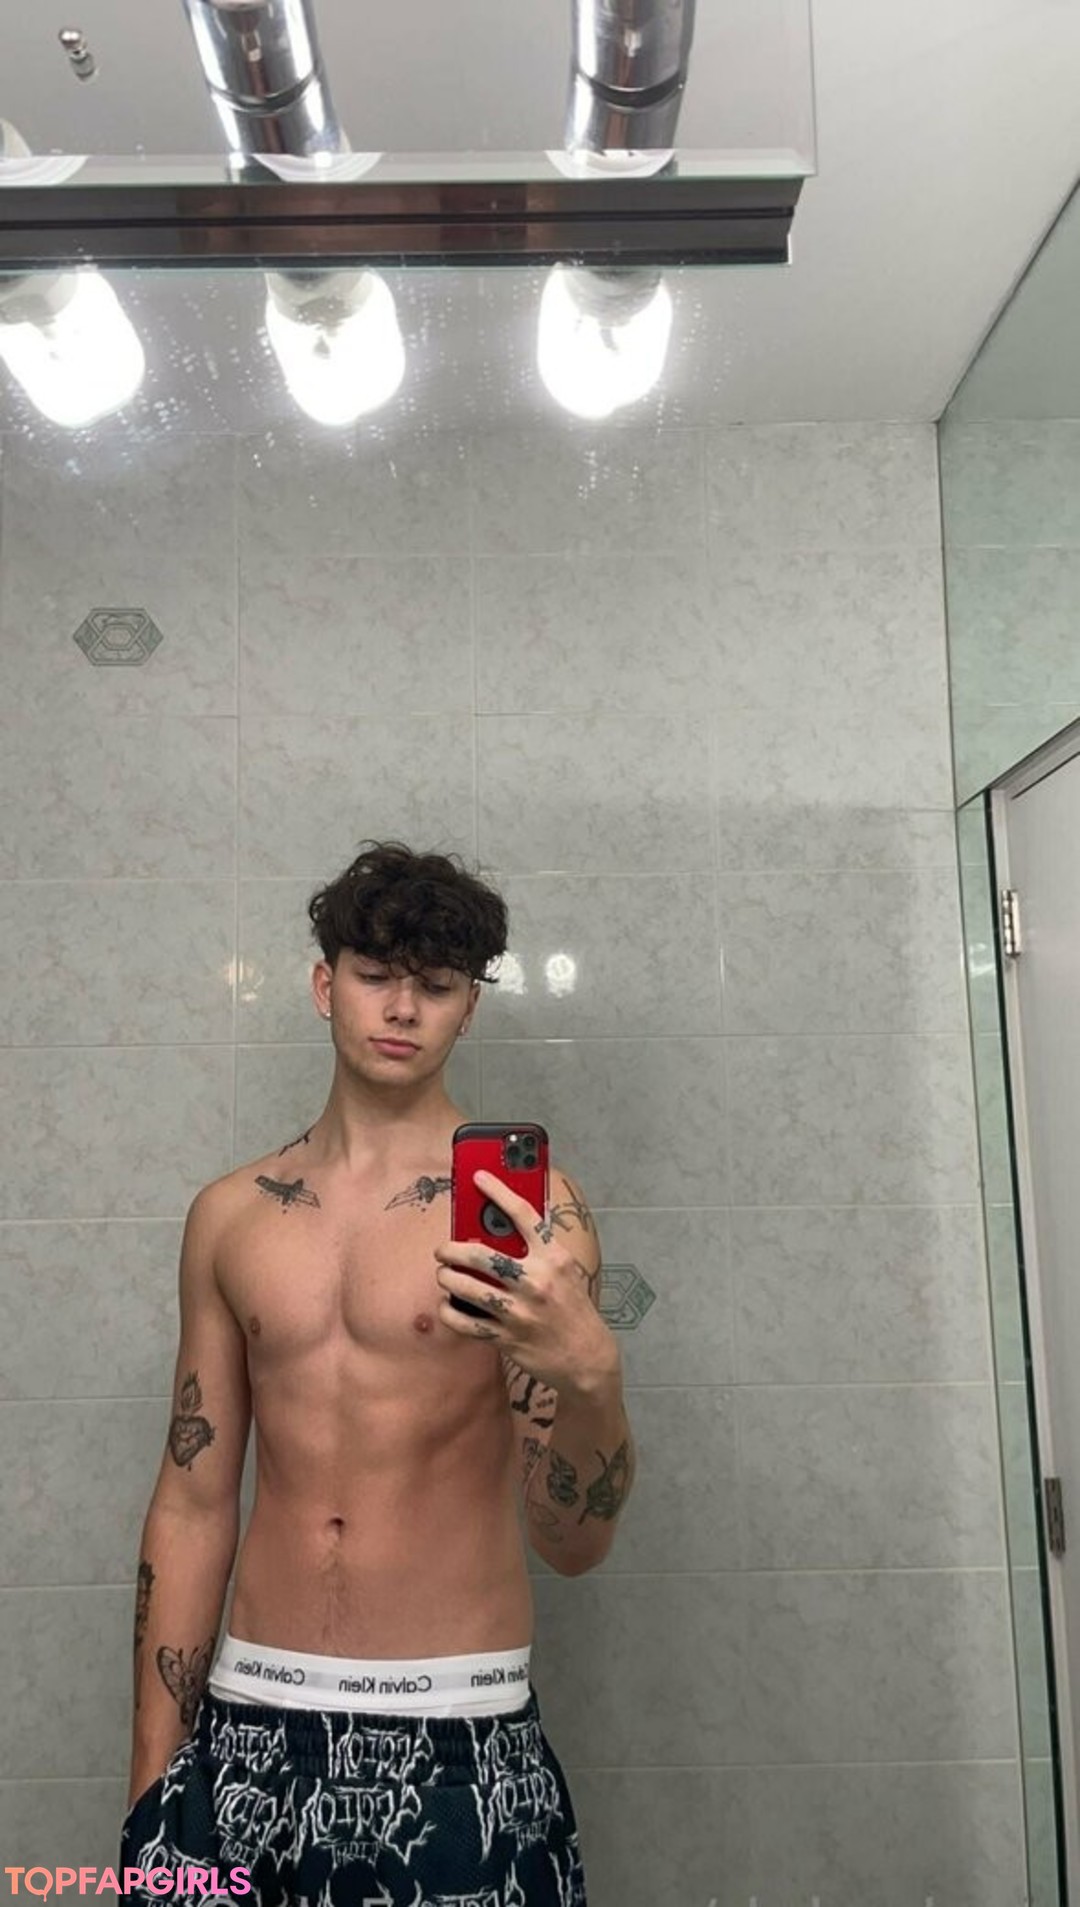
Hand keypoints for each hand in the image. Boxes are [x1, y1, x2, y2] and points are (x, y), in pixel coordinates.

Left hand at [433, 1168, 615, 1398]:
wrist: (587, 1356)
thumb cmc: (572, 1307)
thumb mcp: (565, 1270)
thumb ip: (537, 1249)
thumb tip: (498, 1227)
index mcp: (553, 1258)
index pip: (523, 1215)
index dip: (498, 1191)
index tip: (478, 1177)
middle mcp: (536, 1282)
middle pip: (481, 1255)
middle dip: (452, 1249)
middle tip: (443, 1249)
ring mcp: (520, 1311)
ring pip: (467, 1288)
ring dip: (447, 1278)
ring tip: (444, 1274)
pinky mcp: (507, 1337)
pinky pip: (465, 1322)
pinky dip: (450, 1312)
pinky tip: (448, 1305)